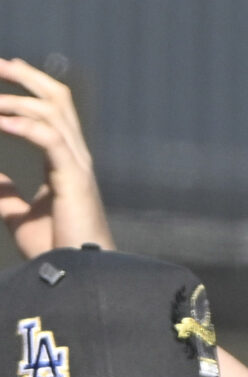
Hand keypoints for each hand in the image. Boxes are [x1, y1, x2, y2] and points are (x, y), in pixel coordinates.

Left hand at [0, 57, 110, 256]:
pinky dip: (23, 125)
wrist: (81, 278)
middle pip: (58, 99)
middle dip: (26, 76)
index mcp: (67, 162)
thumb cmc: (58, 252)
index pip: (54, 110)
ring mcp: (78, 168)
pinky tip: (0, 121)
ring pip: (53, 113)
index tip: (5, 69)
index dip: (30, 85)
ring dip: (16, 100)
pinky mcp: (74, 181)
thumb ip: (7, 194)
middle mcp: (77, 158)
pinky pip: (50, 139)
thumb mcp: (20, 215)